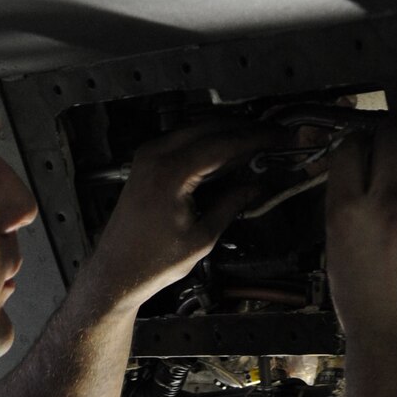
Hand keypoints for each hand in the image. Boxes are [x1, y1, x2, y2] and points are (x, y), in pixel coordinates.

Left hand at [86, 123, 276, 310]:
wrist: (116, 270)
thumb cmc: (156, 262)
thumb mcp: (201, 237)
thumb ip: (230, 205)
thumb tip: (257, 185)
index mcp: (171, 173)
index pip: (222, 143)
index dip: (255, 138)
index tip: (280, 136)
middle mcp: (156, 154)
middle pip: (210, 127)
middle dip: (245, 129)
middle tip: (273, 135)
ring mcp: (149, 154)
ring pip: (196, 128)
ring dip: (227, 131)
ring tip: (257, 140)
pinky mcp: (146, 160)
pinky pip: (183, 139)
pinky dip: (208, 140)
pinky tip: (227, 150)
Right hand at [326, 124, 396, 351]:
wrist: (395, 335)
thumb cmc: (359, 298)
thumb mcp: (336, 247)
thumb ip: (346, 203)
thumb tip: (356, 167)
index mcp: (346, 211)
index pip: (350, 148)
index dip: (353, 142)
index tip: (357, 146)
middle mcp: (384, 202)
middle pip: (391, 136)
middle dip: (386, 135)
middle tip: (384, 145)